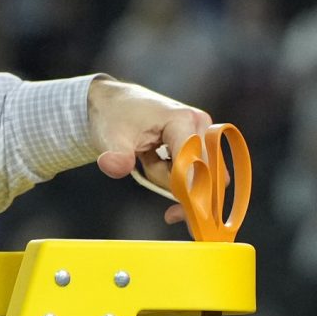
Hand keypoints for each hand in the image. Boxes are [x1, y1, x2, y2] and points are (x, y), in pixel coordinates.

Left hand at [85, 77, 212, 217]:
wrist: (115, 102)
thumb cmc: (114, 117)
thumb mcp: (111, 138)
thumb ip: (116, 156)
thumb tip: (115, 166)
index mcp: (183, 120)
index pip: (195, 165)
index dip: (187, 192)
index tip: (172, 214)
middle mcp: (201, 125)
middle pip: (205, 174)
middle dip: (177, 187)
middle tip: (158, 192)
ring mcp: (203, 132)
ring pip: (203, 176)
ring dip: (173, 180)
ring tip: (148, 161)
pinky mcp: (201, 141)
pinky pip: (200, 173)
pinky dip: (179, 179)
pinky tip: (156, 164)